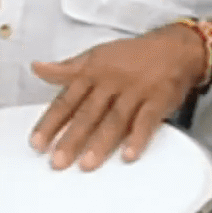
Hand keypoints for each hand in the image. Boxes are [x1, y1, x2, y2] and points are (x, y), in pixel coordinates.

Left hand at [29, 25, 206, 170]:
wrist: (175, 48)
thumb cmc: (132, 55)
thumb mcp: (95, 55)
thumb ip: (66, 68)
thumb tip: (37, 68)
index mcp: (92, 73)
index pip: (67, 100)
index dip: (51, 122)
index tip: (38, 143)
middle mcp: (111, 82)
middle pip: (88, 114)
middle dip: (72, 139)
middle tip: (58, 161)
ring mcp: (135, 91)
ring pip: (115, 119)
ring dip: (100, 143)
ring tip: (87, 164)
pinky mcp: (158, 100)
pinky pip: (147, 120)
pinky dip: (138, 137)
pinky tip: (129, 155)